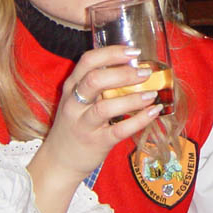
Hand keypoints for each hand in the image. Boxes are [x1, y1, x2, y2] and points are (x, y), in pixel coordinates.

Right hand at [27, 45, 161, 212]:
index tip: (134, 51)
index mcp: (72, 87)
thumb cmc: (76, 124)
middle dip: (123, 73)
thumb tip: (135, 66)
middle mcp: (74, 103)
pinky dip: (139, 120)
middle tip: (145, 72)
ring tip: (151, 94)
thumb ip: (99, 84)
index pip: (88, 61)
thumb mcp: (78, 100)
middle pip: (95, 80)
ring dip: (132, 98)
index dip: (112, 53)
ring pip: (105, 107)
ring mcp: (83, 124)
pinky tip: (153, 112)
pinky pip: (118, 130)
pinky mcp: (96, 142)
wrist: (59, 161)